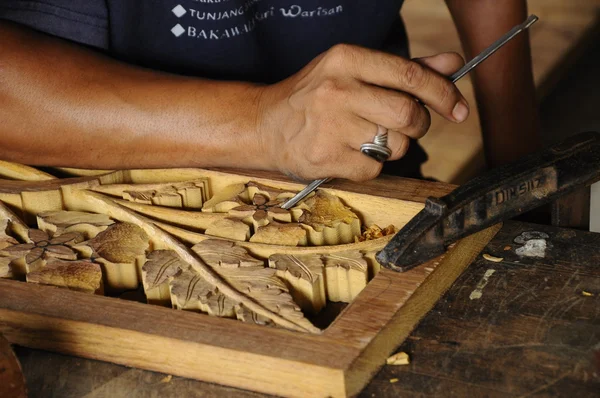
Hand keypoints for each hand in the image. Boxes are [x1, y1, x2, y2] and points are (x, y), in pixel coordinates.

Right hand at [256, 44, 468, 180]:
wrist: (266, 125)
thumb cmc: (315, 96)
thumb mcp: (354, 71)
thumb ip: (404, 69)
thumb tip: (452, 63)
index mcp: (347, 59)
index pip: (410, 75)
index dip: (444, 94)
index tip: (459, 108)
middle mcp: (338, 90)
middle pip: (408, 114)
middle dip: (418, 125)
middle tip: (406, 126)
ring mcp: (329, 126)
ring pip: (396, 146)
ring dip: (393, 148)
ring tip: (367, 139)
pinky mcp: (325, 158)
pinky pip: (374, 169)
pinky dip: (371, 166)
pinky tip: (351, 154)